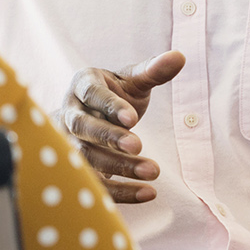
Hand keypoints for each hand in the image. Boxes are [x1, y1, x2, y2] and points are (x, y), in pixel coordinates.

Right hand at [52, 52, 184, 202]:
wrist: (83, 115)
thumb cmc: (112, 95)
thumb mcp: (131, 81)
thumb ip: (153, 71)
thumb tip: (180, 56)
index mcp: (82, 86)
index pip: (92, 95)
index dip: (110, 106)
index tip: (133, 118)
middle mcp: (70, 114)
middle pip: (83, 127)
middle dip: (109, 137)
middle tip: (138, 145)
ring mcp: (69, 143)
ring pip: (86, 158)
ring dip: (117, 167)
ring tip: (152, 172)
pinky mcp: (78, 168)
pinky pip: (95, 183)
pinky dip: (120, 191)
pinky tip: (148, 193)